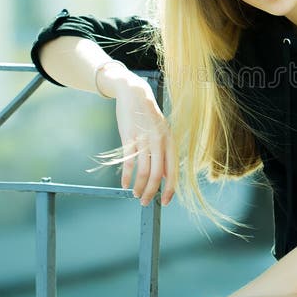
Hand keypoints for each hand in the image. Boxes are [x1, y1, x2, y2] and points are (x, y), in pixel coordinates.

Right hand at [114, 79, 176, 206]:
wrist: (135, 94)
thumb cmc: (149, 117)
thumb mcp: (162, 133)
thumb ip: (165, 155)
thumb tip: (167, 176)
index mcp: (170, 142)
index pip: (172, 172)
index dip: (169, 190)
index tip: (164, 202)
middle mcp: (159, 142)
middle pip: (157, 175)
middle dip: (151, 193)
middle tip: (144, 202)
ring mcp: (144, 140)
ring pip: (143, 171)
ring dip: (139, 187)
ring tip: (135, 195)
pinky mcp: (129, 137)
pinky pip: (128, 163)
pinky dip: (126, 177)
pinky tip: (124, 184)